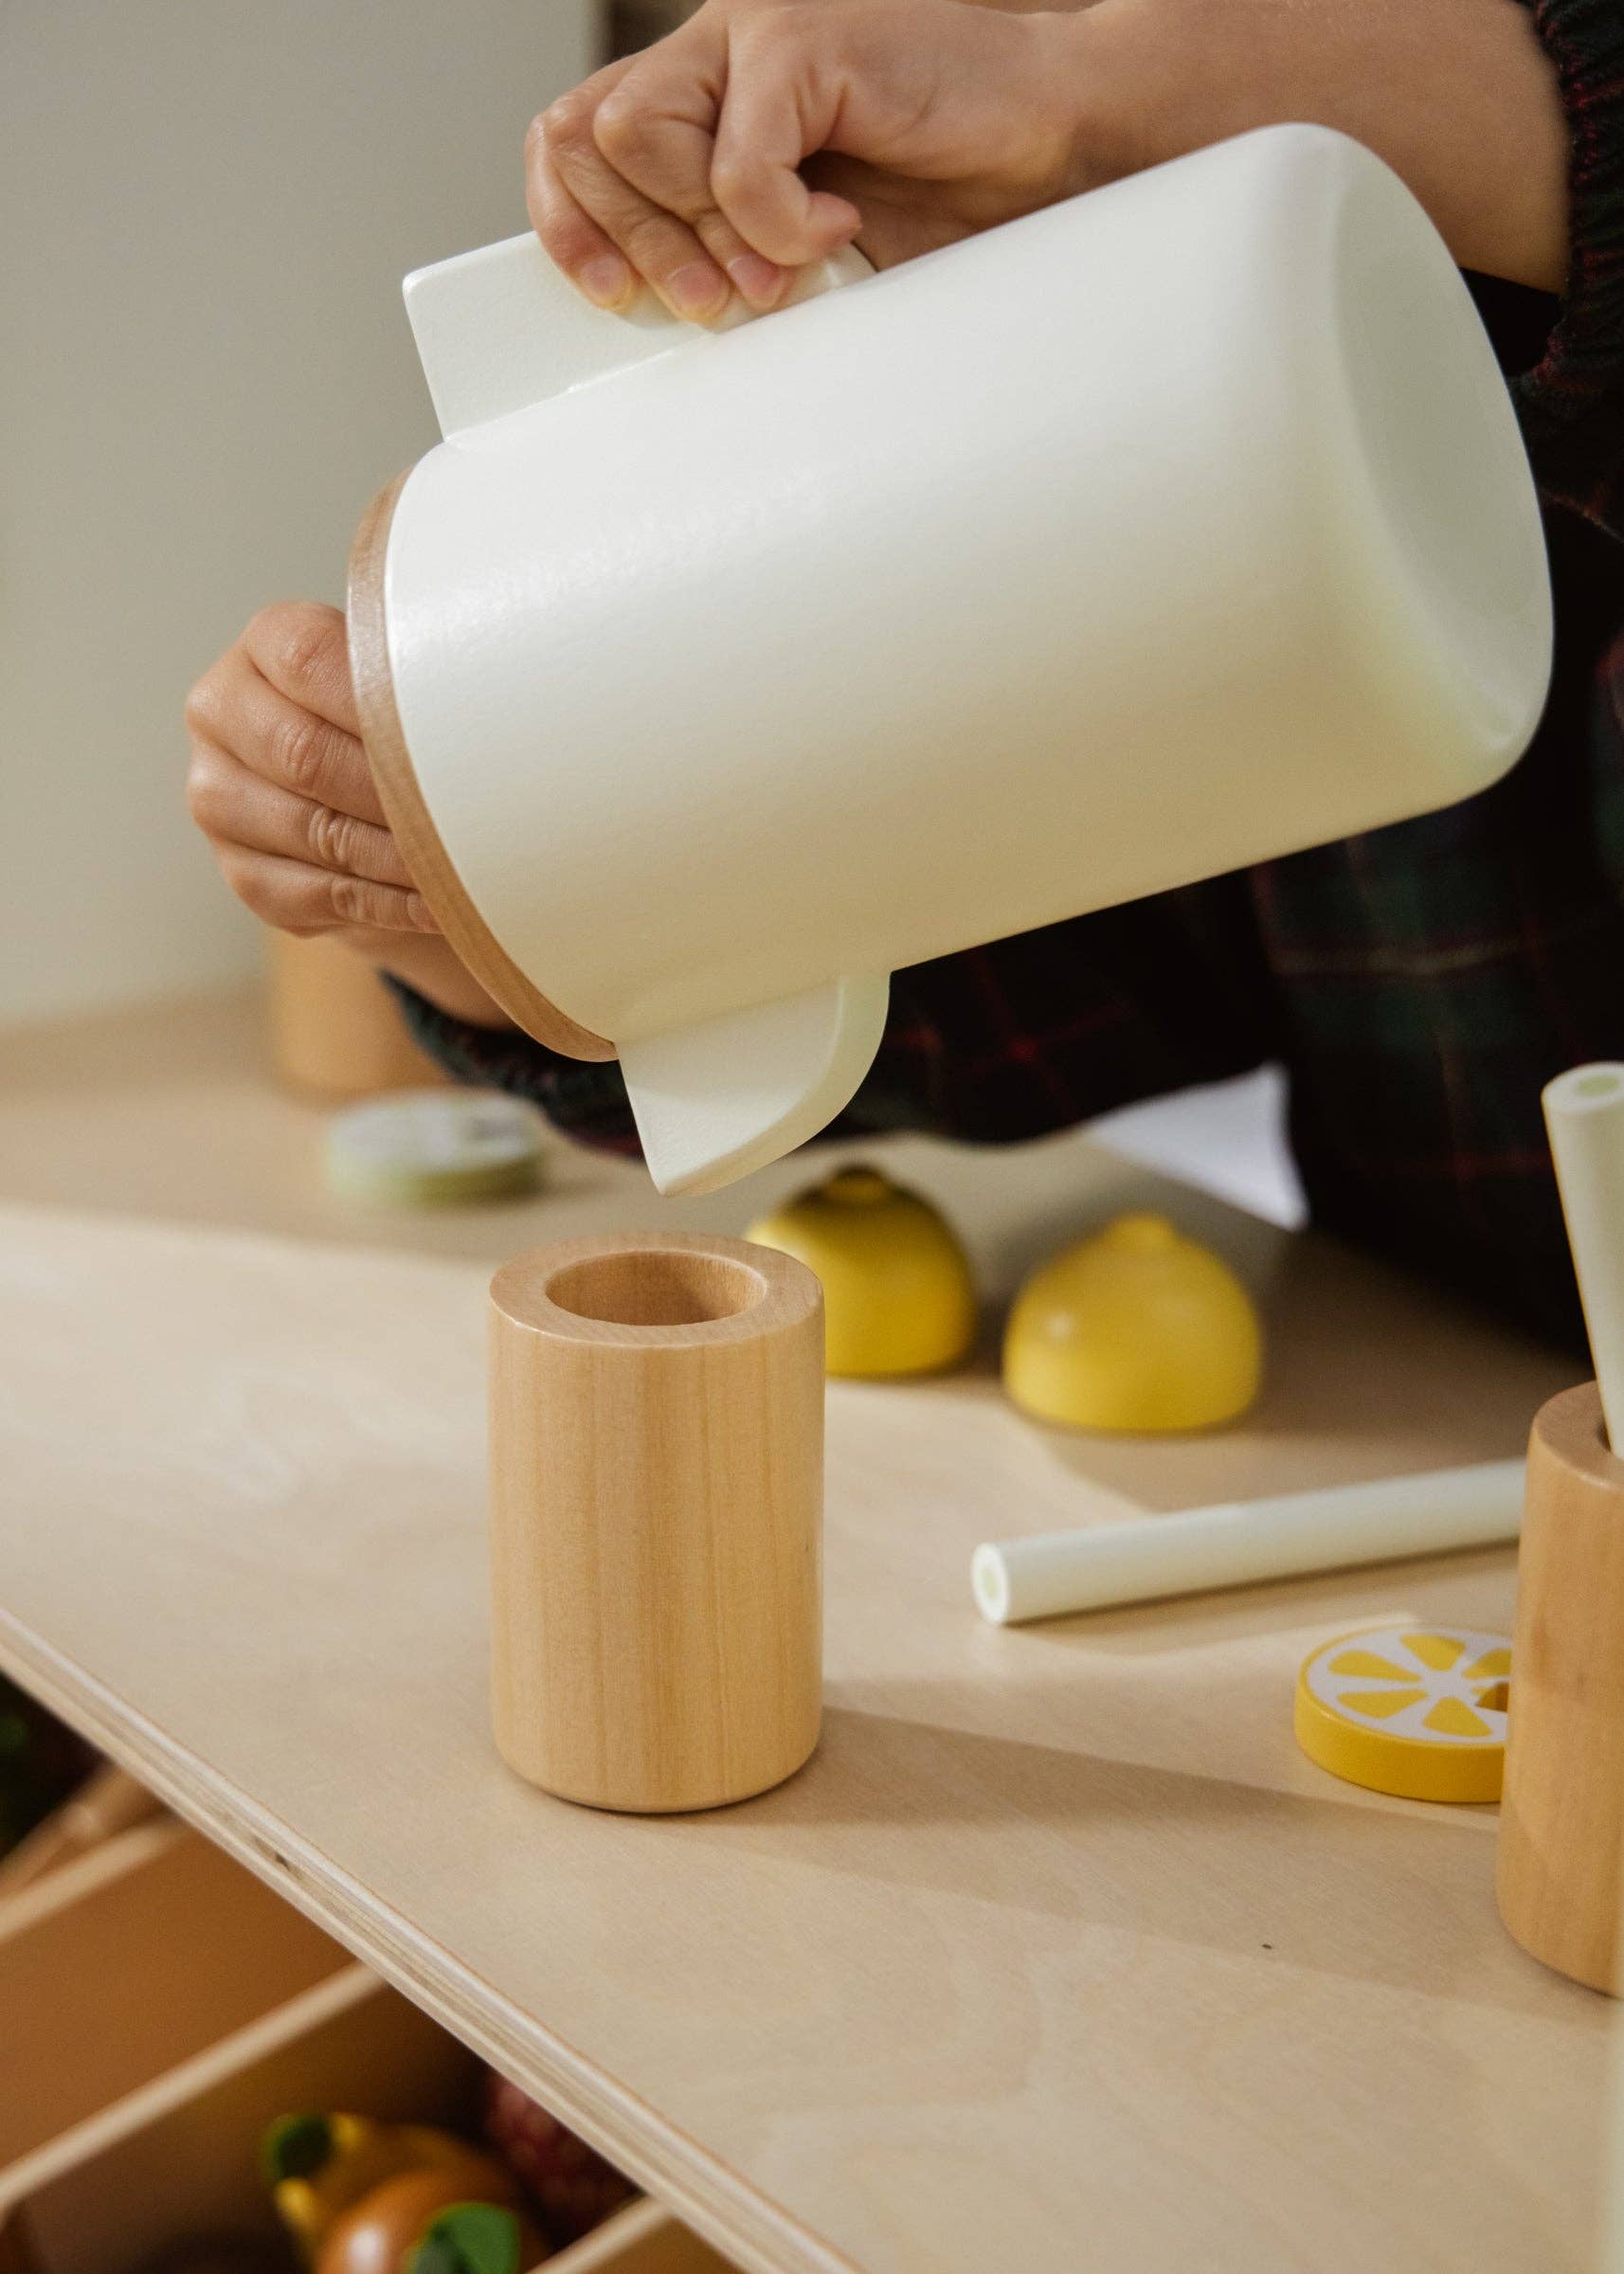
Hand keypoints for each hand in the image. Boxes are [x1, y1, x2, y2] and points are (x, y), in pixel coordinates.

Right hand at [185, 603, 509, 1026]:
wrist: (363, 800)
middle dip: (394, 791)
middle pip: (305, 755)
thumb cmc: (396, 727)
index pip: (313, 661)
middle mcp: (222, 713)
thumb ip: (425, 685)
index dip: (383, 702)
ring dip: (396, 857)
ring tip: (461, 865)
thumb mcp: (406, 685)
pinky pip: (315, 894)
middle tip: (465, 811)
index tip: (453, 734)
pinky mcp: (241, 870)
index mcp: (264, 646)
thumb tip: (498, 715)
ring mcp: (218, 795)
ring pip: (313, 832)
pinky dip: (385, 903)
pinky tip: (434, 903)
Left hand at [527, 0, 1089, 319]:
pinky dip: (776, 223)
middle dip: (639, 246)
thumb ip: (725, 255)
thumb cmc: (938, 199)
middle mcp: (714, 51)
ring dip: (699, 232)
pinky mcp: (800, 38)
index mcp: (700, 95)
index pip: (571, 137)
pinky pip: (734, 158)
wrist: (1050, 144)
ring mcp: (752, 31)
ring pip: (636, 136)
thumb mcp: (799, 250)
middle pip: (588, 141)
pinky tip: (840, 227)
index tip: (610, 298)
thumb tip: (651, 320)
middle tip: (711, 305)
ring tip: (776, 272)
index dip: (570, 221)